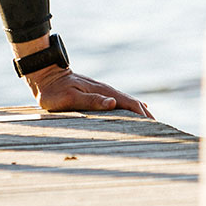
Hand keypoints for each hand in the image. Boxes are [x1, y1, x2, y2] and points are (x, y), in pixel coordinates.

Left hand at [26, 64, 152, 117]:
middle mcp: (105, 90)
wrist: (43, 74)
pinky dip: (131, 108)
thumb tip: (114, 103)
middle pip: (132, 104)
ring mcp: (101, 90)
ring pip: (127, 102)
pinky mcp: (96, 92)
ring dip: (141, 113)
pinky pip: (120, 101)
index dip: (144, 117)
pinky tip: (136, 112)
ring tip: (153, 125)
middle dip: (147, 116)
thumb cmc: (53, 91)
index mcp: (102, 92)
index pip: (129, 105)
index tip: (157, 129)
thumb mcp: (69, 98)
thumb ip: (91, 101)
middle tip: (162, 132)